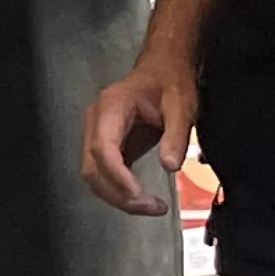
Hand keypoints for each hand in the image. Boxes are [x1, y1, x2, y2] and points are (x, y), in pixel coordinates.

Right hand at [81, 49, 198, 218]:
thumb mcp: (182, 105)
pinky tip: (141, 198)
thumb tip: (169, 166)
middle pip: (92, 168)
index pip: (102, 148)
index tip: (139, 195)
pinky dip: (118, 191)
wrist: (162, 68)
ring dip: (117, 197)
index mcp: (111, 106)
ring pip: (93, 175)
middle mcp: (95, 121)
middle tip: (153, 207)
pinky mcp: (103, 145)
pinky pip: (101, 173)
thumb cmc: (170, 81)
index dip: (117, 176)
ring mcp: (95, 133)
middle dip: (119, 194)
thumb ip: (176, 135)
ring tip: (151, 206)